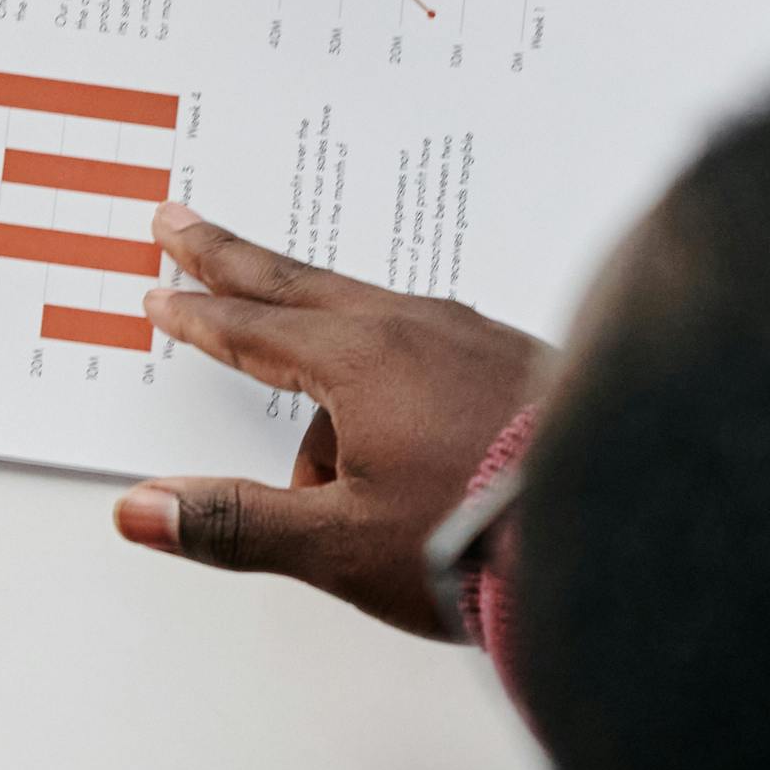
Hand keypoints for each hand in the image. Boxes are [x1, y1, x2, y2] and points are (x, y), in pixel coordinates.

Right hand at [116, 210, 548, 637]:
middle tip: (184, 224)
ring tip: (329, 462)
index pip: (251, 327)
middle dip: (235, 258)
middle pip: (300, 284)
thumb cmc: (485, 540)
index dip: (198, 314)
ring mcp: (475, 338)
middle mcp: (416, 329)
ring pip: (371, 326)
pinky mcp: (520, 361)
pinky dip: (394, 369)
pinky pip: (431, 349)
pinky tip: (408, 427)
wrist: (629, 528)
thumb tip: (141, 510)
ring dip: (326, 349)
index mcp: (360, 360)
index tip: (161, 292)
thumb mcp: (341, 544)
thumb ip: (236, 522)